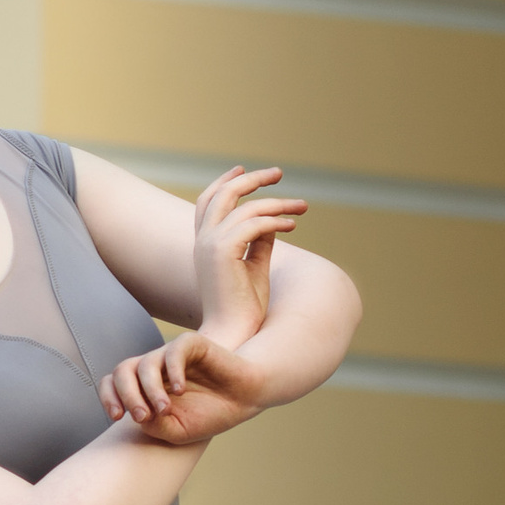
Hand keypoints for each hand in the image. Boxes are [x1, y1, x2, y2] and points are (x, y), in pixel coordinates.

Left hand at [98, 330, 270, 446]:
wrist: (244, 399)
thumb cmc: (208, 415)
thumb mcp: (177, 431)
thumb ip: (154, 426)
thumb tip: (137, 415)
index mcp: (144, 386)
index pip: (112, 383)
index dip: (109, 397)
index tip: (117, 416)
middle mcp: (153, 368)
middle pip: (123, 372)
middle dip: (128, 396)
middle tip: (141, 416)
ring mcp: (170, 355)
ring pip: (145, 364)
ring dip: (150, 390)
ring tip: (164, 410)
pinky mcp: (191, 345)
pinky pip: (172, 352)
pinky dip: (173, 372)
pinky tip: (180, 391)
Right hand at [194, 165, 306, 343]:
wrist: (234, 334)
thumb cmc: (244, 307)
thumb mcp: (255, 268)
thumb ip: (260, 243)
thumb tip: (274, 223)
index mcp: (205, 243)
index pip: (208, 201)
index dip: (225, 181)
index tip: (245, 170)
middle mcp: (202, 240)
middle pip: (223, 193)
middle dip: (252, 179)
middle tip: (279, 173)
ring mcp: (209, 245)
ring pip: (245, 207)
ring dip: (277, 203)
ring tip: (302, 207)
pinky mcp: (222, 252)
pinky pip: (254, 224)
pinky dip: (276, 220)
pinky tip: (293, 225)